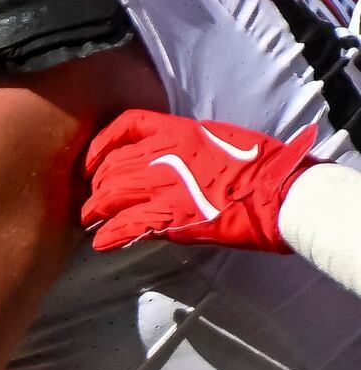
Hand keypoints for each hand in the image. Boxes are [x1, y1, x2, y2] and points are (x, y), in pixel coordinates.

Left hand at [80, 110, 314, 253]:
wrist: (278, 192)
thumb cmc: (261, 165)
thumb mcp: (220, 140)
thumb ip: (188, 146)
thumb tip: (170, 156)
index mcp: (180, 131)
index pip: (126, 126)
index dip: (101, 144)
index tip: (92, 160)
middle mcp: (164, 155)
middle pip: (112, 166)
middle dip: (98, 184)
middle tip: (94, 198)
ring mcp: (163, 186)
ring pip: (110, 195)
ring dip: (96, 210)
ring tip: (91, 220)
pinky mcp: (167, 217)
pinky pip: (124, 226)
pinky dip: (109, 236)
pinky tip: (102, 243)